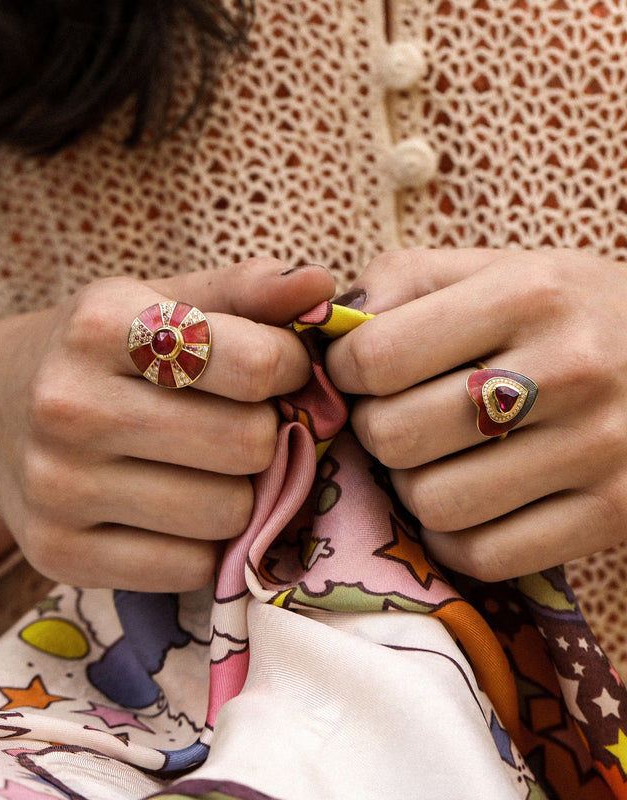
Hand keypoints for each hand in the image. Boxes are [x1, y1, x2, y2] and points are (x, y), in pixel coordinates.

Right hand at [0, 258, 334, 591]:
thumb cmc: (102, 353)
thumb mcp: (161, 302)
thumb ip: (246, 291)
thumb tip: (322, 287)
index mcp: (99, 324)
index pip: (254, 363)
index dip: (288, 369)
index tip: (275, 372)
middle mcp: (68, 405)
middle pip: (248, 445)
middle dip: (266, 435)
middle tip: (244, 423)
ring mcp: (57, 487)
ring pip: (227, 514)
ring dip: (239, 493)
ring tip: (207, 467)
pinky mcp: (58, 553)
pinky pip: (189, 569)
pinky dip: (202, 545)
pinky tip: (174, 509)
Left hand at [325, 248, 626, 579]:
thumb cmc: (564, 312)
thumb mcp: (495, 269)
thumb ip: (401, 282)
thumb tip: (323, 331)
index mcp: (528, 294)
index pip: (375, 357)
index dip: (345, 371)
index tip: (361, 373)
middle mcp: (570, 370)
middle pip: (395, 436)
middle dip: (375, 431)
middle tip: (398, 417)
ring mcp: (599, 449)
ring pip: (433, 503)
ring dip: (413, 487)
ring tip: (437, 458)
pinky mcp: (613, 513)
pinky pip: (484, 556)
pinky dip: (454, 537)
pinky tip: (468, 501)